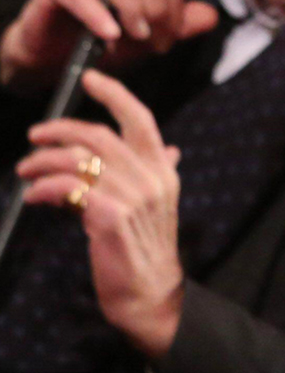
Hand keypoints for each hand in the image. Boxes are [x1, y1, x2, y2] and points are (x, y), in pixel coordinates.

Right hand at [0, 0, 217, 87]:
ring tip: (134, 38)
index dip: (175, 10)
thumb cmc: (102, 41)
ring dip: (132, 8)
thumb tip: (213, 17)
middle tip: (153, 43)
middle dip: (158, 8)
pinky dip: (97, 13)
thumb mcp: (146, 37)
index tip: (168, 42)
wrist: (53, 55)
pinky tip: (110, 35)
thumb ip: (177, 26)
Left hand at [16, 69, 184, 359]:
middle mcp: (152, 179)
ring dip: (44, 161)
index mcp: (164, 171)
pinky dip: (45, 187)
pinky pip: (69, 189)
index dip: (115, 95)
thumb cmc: (145, 248)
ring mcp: (133, 197)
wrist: (148, 293)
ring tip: (25, 169)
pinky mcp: (110, 218)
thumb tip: (170, 148)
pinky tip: (35, 195)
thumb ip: (158, 173)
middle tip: (35, 136)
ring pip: (80, 161)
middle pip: (100, 135)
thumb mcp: (159, 205)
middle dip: (61, 129)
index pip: (141, 120)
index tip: (92, 79)